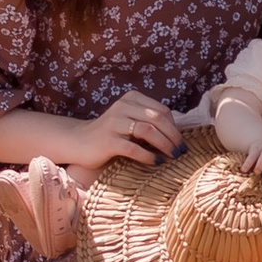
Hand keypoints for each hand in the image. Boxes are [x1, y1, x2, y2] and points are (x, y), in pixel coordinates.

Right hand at [67, 93, 183, 175]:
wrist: (79, 142)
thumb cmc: (111, 134)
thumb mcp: (130, 121)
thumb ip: (149, 122)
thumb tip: (178, 135)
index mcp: (131, 98)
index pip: (161, 110)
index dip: (175, 127)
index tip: (181, 142)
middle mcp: (122, 107)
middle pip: (157, 119)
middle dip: (173, 136)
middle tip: (182, 151)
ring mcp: (114, 123)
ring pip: (147, 130)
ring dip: (164, 145)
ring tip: (173, 156)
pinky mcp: (107, 141)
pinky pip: (133, 148)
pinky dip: (148, 156)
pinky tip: (156, 162)